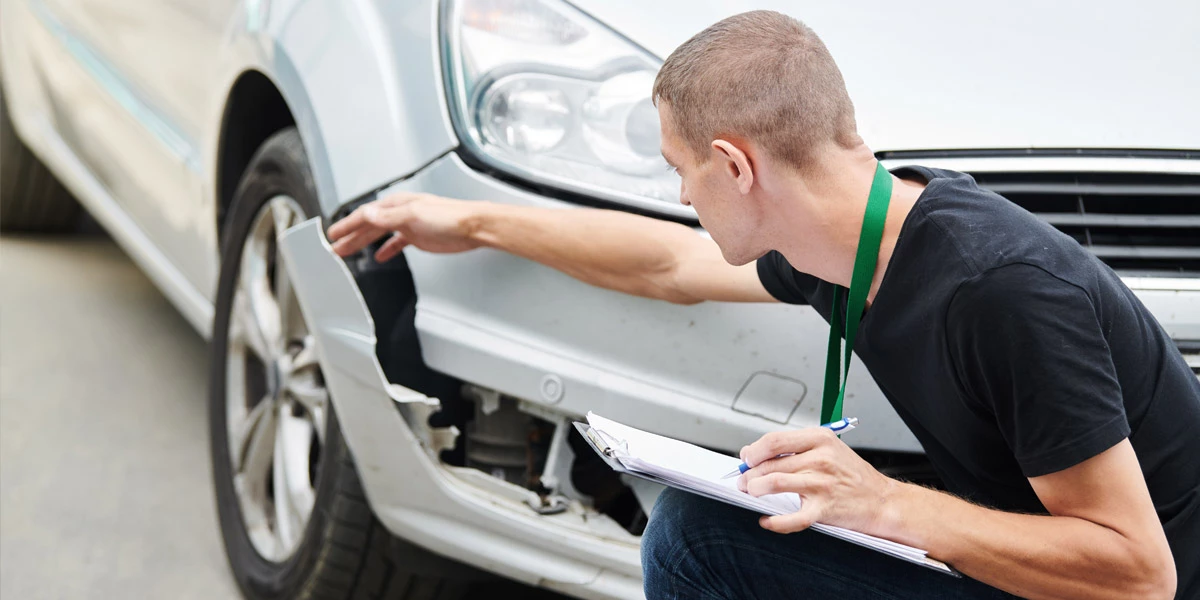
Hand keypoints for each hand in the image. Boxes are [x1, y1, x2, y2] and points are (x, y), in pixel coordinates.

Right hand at [327, 193, 486, 261]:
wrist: (473, 226)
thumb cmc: (450, 217)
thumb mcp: (413, 215)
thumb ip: (388, 217)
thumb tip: (367, 214)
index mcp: (397, 204)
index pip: (365, 215)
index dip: (347, 225)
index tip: (332, 234)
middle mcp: (401, 213)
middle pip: (369, 225)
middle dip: (350, 236)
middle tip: (334, 247)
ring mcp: (409, 225)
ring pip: (380, 234)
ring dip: (364, 243)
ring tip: (349, 252)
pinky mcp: (419, 237)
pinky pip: (397, 243)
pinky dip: (387, 250)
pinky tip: (381, 257)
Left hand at [737, 427, 897, 534]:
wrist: (882, 501)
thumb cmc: (852, 475)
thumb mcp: (828, 449)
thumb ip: (793, 448)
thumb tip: (753, 454)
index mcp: (820, 439)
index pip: (774, 440)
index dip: (754, 451)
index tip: (746, 458)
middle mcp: (820, 459)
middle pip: (770, 463)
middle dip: (749, 474)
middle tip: (743, 481)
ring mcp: (822, 484)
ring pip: (774, 483)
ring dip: (755, 490)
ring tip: (751, 493)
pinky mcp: (824, 509)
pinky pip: (792, 518)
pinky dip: (774, 522)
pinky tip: (766, 521)